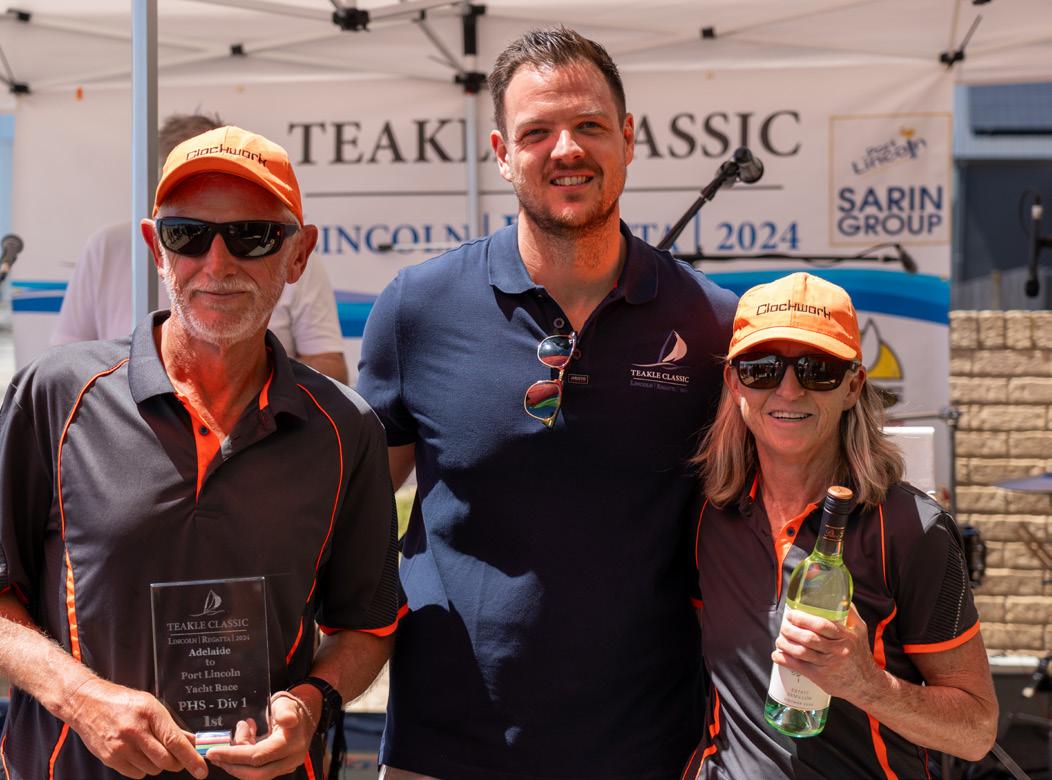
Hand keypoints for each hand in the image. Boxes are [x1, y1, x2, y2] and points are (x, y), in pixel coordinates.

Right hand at [67, 677, 206, 778]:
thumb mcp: (151, 705)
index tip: (201, 770)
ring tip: (150, 748)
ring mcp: (121, 746)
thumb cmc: (122, 702)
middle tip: (176, 756)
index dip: (191, 758)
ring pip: (152, 769)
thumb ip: (171, 725)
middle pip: (165, 761)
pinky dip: (142, 769)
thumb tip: (191, 741)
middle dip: (176, 762)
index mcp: (150, 713)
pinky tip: (138, 754)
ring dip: (158, 764)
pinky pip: (136, 774)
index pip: (175, 742)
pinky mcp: (110, 758)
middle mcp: (135, 731)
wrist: (87, 704)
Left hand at [204, 691, 316, 779]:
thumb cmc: (291, 708)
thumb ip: (285, 712)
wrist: (304, 716)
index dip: (234, 756)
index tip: (213, 752)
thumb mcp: (286, 704)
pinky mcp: (280, 767)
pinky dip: (245, 761)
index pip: (258, 756)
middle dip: (232, 765)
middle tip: (215, 754)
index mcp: (291, 743)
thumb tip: (287, 720)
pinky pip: (259, 770)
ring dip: (237, 763)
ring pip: (256, 775)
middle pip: (256, 773)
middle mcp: (290, 758)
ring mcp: (286, 765)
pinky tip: (241, 745)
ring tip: (231, 742)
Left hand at [771, 603, 879, 703]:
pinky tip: (777, 655)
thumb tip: (838, 595)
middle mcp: (838, 651)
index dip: (803, 619)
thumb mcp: (860, 631)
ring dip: (785, 644)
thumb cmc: (860, 654)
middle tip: (783, 625)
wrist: (867, 684)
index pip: (822, 625)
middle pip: (809, 638)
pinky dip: (785, 660)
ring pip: (801, 652)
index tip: (792, 614)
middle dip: (790, 630)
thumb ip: (850, 612)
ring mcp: (829, 665)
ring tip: (779, 639)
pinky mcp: (821, 678)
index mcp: (846, 637)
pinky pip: (799, 667)